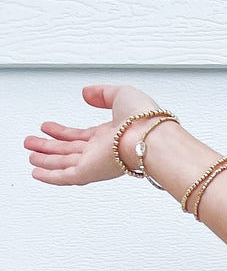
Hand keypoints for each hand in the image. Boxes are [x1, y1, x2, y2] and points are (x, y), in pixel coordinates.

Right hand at [23, 83, 162, 186]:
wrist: (150, 137)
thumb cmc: (144, 119)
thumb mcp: (120, 95)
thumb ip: (102, 93)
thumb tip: (86, 93)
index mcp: (110, 136)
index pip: (81, 136)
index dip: (62, 132)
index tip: (48, 127)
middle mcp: (102, 151)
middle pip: (70, 152)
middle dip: (49, 149)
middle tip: (33, 145)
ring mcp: (95, 162)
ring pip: (64, 163)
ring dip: (46, 160)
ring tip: (31, 156)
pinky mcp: (90, 172)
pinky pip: (65, 176)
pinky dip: (50, 176)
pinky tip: (37, 173)